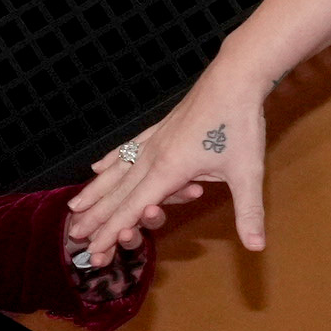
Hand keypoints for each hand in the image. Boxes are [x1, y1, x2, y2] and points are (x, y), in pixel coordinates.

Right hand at [66, 69, 271, 254]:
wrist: (234, 78)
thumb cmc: (240, 124)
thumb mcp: (248, 173)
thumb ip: (249, 213)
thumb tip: (257, 247)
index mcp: (169, 171)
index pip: (133, 209)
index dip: (112, 233)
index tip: (94, 252)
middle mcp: (153, 157)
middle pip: (117, 194)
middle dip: (95, 218)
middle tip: (73, 238)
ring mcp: (154, 141)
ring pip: (116, 172)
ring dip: (95, 193)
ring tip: (74, 208)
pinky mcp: (159, 129)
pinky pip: (127, 150)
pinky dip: (110, 161)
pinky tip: (96, 167)